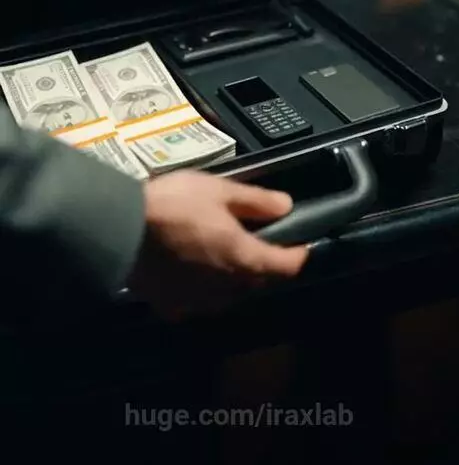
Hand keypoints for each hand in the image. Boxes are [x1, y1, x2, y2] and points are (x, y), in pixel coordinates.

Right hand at [128, 170, 307, 320]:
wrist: (121, 227)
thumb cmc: (174, 203)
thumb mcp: (219, 190)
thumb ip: (256, 201)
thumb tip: (287, 206)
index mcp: (244, 258)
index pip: (286, 266)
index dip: (297, 255)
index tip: (299, 244)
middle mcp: (227, 288)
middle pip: (258, 282)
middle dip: (264, 266)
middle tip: (258, 243)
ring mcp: (199, 301)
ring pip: (230, 296)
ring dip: (234, 280)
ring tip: (224, 256)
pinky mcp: (172, 306)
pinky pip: (198, 302)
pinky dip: (202, 289)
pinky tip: (192, 273)